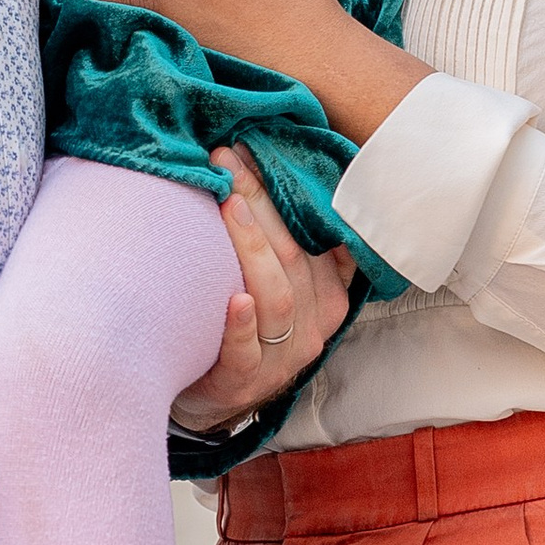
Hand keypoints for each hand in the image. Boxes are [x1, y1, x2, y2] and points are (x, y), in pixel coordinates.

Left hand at [171, 148, 353, 432]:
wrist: (215, 396)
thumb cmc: (248, 327)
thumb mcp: (287, 289)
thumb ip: (299, 248)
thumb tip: (293, 174)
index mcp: (329, 298)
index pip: (313, 235)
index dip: (283, 190)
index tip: (253, 149)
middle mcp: (312, 327)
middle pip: (293, 257)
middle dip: (260, 200)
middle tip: (225, 159)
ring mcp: (280, 357)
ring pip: (275, 297)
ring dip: (251, 246)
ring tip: (227, 202)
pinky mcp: (242, 381)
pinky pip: (244, 351)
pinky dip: (240, 324)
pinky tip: (232, 299)